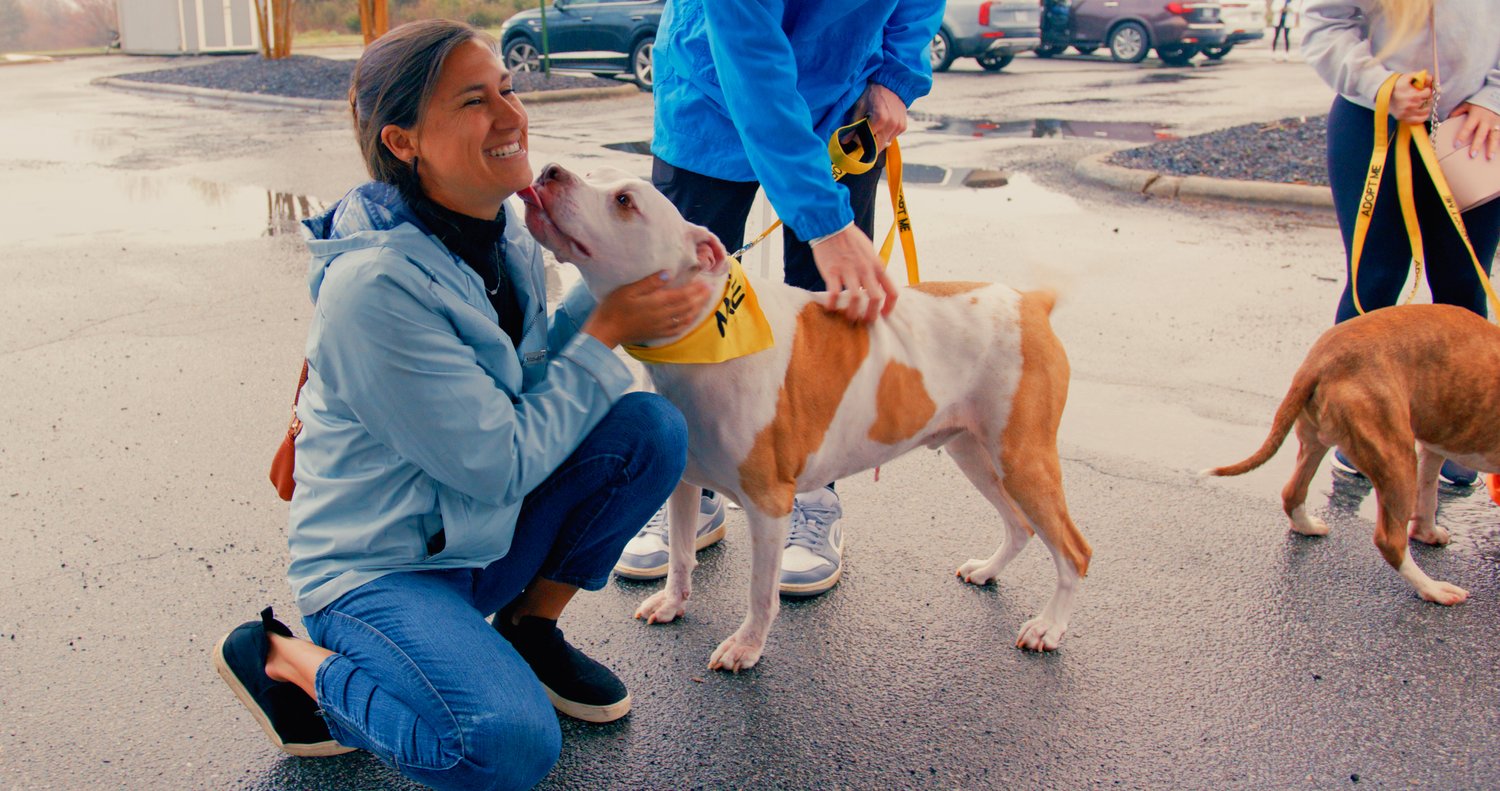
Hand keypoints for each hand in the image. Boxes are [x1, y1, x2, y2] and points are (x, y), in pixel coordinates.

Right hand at [583, 272, 713, 347]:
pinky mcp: (657, 334)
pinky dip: (688, 322)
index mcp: (656, 302)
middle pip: (687, 306)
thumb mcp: (629, 290)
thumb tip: (668, 273)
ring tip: (705, 301)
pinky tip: (691, 318)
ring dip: (697, 309)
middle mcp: (662, 315)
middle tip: (711, 289)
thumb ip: (650, 282)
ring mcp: (660, 326)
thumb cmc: (613, 307)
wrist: (605, 331)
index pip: (682, 295)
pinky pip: (678, 329)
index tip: (705, 282)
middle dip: (700, 297)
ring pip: (685, 317)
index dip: (696, 289)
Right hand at [811, 225, 897, 322]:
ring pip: (856, 299)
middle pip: (876, 299)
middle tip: (866, 321)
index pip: (892, 291)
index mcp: (877, 265)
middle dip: (872, 315)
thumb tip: (877, 284)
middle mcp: (865, 270)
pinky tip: (830, 308)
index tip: (884, 315)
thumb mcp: (870, 252)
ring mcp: (848, 271)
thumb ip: (874, 268)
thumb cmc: (851, 239)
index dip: (890, 307)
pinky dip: (833, 304)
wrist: (832, 225)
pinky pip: (834, 293)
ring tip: (850, 317)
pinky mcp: (832, 272)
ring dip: (853, 312)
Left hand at [851, 82, 906, 151]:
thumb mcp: (860, 106)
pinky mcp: (903, 127)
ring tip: (873, 127)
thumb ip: (853, 124)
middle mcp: (891, 124)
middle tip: (863, 137)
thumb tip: (844, 141)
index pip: (867, 141)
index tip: (855, 134)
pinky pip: (892, 137)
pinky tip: (882, 125)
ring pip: (885, 143)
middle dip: (869, 145)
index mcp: (880, 119)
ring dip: (877, 140)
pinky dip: (885, 135)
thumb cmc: (872, 93)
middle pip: (878, 147)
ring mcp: (899, 126)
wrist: (891, 84)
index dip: (859, 140)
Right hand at [1390, 77, 1433, 124]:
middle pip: (1428, 102)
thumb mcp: (1408, 77)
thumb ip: (1421, 76)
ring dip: (1426, 106)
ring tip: (1422, 103)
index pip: (1428, 93)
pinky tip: (1422, 112)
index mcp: (1413, 95)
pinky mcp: (1403, 118)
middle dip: (1427, 98)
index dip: (1427, 90)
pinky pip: (1419, 120)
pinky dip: (1423, 116)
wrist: (1383, 94)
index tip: (1424, 89)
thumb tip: (1431, 79)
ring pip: (1425, 111)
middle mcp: (1410, 106)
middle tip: (1423, 96)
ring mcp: (1407, 113)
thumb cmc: (1397, 85)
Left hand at [1446, 102, 1499, 160]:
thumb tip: (1447, 119)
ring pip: (1495, 137)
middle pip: (1481, 134)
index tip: (1456, 145)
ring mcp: (1497, 122)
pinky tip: (1499, 154)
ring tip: (1489, 158)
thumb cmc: (1481, 100)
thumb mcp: (1468, 103)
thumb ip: (1458, 111)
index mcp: (1476, 115)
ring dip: (1492, 148)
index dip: (1462, 136)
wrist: (1499, 94)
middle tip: (1472, 156)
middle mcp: (1487, 120)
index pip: (1467, 127)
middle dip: (1477, 145)